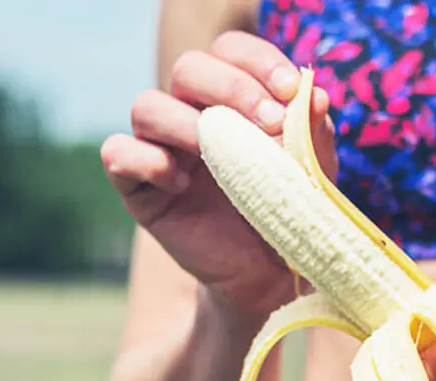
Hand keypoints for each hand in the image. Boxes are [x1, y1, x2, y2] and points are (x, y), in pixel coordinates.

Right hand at [101, 31, 337, 318]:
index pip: (230, 50)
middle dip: (229, 86)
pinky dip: (146, 161)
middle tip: (269, 121)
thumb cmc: (289, 212)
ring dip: (185, 122)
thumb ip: (311, 133)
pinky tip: (182, 185)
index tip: (291, 90)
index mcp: (232, 98)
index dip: (257, 60)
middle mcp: (191, 113)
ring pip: (147, 106)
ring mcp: (161, 148)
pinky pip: (118, 154)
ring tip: (218, 155)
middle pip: (187, 68)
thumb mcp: (311, 171)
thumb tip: (316, 94)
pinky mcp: (139, 188)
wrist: (269, 275)